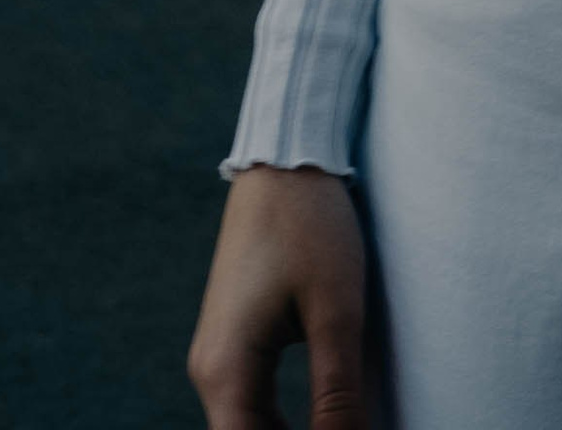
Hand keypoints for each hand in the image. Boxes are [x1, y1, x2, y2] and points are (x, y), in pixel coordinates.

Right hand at [189, 165, 367, 427]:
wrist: (285, 158)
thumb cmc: (311, 226)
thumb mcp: (336, 312)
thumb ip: (338, 393)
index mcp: (225, 372)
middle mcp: (210, 372)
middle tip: (351, 429)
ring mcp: (219, 357)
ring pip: (251, 426)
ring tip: (342, 424)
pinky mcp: (235, 341)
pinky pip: (254, 402)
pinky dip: (286, 420)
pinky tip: (328, 419)